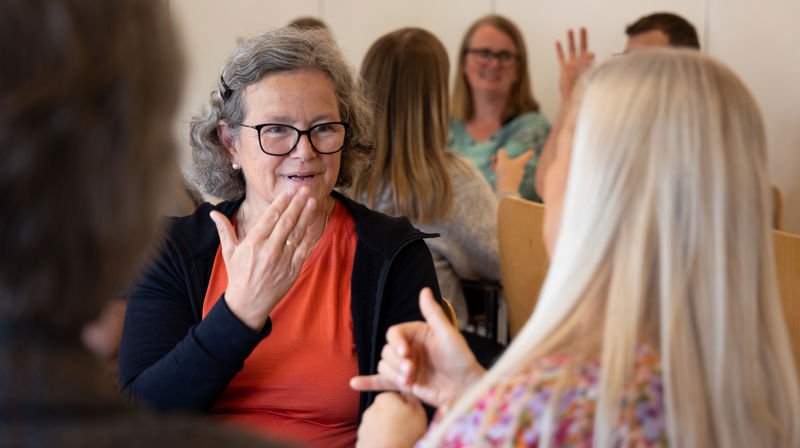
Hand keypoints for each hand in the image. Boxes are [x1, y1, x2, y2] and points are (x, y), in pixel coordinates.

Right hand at [209, 187, 317, 330]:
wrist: (248, 304)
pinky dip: (308, 236)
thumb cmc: (238, 275)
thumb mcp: (229, 252)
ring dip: (305, 216)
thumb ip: (224, 230)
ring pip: (297, 234)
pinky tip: (312, 224)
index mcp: (253, 244)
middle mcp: (269, 251)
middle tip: (304, 189)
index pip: (270, 217)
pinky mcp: (292, 270)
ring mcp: (283, 261)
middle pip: (286, 222)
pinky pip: (303, 249)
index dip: (281, 202)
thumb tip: (213, 213)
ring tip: (312, 201)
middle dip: (296, 204)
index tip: (290, 190)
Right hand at [350, 288, 484, 407]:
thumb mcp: (448, 334)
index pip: (394, 333)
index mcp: (416, 333)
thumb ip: (433, 313)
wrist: (465, 388)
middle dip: (397, 363)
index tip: (405, 353)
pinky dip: (367, 382)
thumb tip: (424, 290)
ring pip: (384, 366)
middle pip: (386, 351)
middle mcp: (408, 348)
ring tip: (410, 381)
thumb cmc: (461, 358)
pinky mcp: (403, 384)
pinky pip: (381, 382)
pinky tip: (354, 383)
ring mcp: (405, 366)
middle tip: (412, 371)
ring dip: (393, 374)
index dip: (396, 343)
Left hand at [356, 393, 426, 447]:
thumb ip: (412, 399)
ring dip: (386, 430)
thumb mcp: (418, 412)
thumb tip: (408, 393)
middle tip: (405, 429)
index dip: (405, 407)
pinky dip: (380, 441)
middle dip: (393, 418)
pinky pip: (373, 438)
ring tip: (397, 439)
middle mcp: (371, 409)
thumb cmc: (405, 434)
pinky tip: (389, 444)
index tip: (410, 416)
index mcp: (385, 398)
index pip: (396, 397)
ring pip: (379, 425)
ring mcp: (364, 426)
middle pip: (386, 411)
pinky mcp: (361, 440)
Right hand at [492, 148, 534, 193]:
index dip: (528, 153)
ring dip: (499, 165)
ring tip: (492, 165)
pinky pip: (506, 174)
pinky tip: (493, 169)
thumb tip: (501, 151)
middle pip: (512, 162)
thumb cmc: (505, 174)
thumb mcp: (502, 160)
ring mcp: (515, 177)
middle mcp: (520, 170)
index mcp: (520, 163)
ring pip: (507, 168)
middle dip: (502, 159)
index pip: (526, 156)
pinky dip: (500, 171)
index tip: (532, 151)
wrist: (505, 191)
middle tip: (493, 158)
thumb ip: (501, 153)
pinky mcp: (510, 183)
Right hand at [555, 28, 593, 100]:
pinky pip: (561, 57)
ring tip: (570, 30)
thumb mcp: (586, 75)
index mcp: (587, 64)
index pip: (588, 51)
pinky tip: (558, 42)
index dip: (586, 42)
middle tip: (582, 28)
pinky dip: (560, 49)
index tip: (585, 32)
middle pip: (580, 47)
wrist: (572, 98)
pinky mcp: (564, 68)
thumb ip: (588, 62)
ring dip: (570, 40)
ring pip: (571, 49)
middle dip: (581, 37)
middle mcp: (580, 63)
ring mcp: (571, 64)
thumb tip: (592, 52)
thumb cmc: (582, 90)